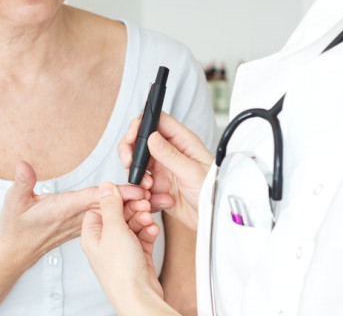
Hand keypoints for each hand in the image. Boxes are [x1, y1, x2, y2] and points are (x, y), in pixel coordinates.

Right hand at [0, 161, 148, 271]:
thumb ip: (22, 182)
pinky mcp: (85, 229)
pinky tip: (144, 215)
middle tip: (156, 194)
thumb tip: (22, 165)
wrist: (17, 251)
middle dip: (134, 202)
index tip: (139, 189)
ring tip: (157, 204)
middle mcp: (78, 220)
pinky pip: (109, 225)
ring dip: (134, 213)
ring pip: (113, 219)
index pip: (96, 200)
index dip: (118, 194)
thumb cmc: (17, 228)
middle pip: (111, 210)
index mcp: (65, 210)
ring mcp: (83, 226)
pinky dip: (126, 221)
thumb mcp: (14, 202)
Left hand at [81, 182, 162, 313]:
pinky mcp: (136, 256)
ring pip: (132, 224)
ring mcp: (121, 249)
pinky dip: (148, 231)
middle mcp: (105, 242)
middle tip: (143, 205)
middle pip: (118, 215)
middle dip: (133, 209)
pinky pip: (142, 236)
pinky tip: (152, 230)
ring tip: (148, 219)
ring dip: (142, 219)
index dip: (115, 199)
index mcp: (92, 235)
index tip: (129, 193)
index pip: (101, 207)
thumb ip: (111, 205)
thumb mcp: (114, 229)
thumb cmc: (121, 271)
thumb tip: (106, 187)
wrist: (139, 297)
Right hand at [118, 112, 213, 229]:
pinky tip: (153, 198)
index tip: (131, 137)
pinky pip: (140, 183)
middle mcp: (170, 152)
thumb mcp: (192, 173)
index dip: (141, 124)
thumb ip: (171, 155)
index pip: (157, 121)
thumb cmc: (213, 194)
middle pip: (141, 140)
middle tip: (128, 162)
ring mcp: (162, 168)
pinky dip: (141, 190)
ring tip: (147, 186)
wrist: (213, 221)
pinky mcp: (157, 185)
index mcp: (182, 142)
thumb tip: (152, 137)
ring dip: (136, 174)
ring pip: (137, 162)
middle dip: (130, 149)